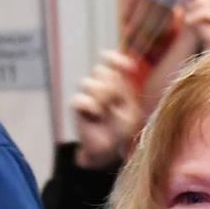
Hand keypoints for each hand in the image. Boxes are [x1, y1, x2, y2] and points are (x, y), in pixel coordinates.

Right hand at [70, 50, 146, 170]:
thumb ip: (124, 91)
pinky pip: (79, 99)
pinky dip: (89, 105)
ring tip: (105, 110)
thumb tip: (118, 73)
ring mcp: (88, 96)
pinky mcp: (78, 108)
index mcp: (116, 83)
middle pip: (99, 70)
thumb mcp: (130, 111)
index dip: (115, 59)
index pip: (111, 62)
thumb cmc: (122, 130)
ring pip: (87, 83)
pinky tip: (96, 114)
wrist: (108, 149)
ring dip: (99, 95)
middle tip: (116, 102)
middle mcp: (100, 86)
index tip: (127, 67)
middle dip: (109, 84)